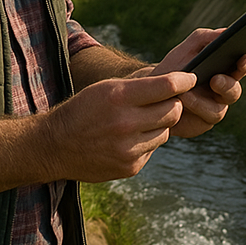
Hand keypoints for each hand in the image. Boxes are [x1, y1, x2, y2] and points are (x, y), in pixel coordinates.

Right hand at [44, 70, 196, 181]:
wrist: (54, 146)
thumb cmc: (85, 109)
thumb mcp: (107, 88)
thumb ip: (141, 86)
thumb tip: (178, 84)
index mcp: (119, 97)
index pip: (167, 87)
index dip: (184, 80)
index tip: (191, 78)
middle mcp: (125, 123)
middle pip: (174, 111)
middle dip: (173, 104)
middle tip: (165, 101)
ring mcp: (128, 149)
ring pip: (166, 131)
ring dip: (159, 125)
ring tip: (138, 121)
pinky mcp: (130, 167)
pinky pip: (153, 148)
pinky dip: (147, 142)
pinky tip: (127, 139)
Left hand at [148, 28, 245, 137]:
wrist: (151, 92)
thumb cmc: (174, 68)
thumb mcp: (186, 49)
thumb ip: (205, 39)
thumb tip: (225, 32)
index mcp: (224, 71)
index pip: (240, 68)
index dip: (244, 64)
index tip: (243, 57)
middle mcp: (222, 93)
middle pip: (234, 91)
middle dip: (227, 85)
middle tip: (215, 79)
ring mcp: (213, 110)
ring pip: (218, 110)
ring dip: (202, 101)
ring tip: (186, 93)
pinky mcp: (201, 124)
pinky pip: (202, 121)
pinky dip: (192, 110)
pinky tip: (181, 101)